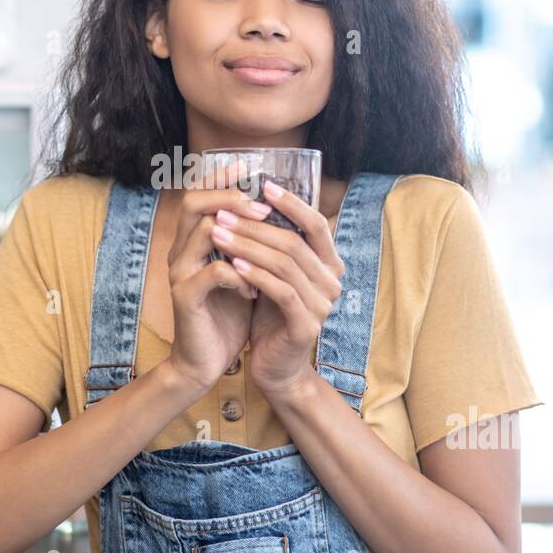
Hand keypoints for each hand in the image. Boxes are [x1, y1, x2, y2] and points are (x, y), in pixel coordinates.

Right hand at [165, 159, 275, 397]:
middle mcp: (180, 252)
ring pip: (201, 231)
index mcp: (192, 242)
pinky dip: (239, 275)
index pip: (197, 194)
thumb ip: (250, 244)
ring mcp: (180, 273)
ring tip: (265, 243)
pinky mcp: (185, 298)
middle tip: (261, 205)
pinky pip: (213, 272)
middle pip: (192, 203)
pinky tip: (254, 288)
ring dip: (239, 234)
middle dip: (229, 197)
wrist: (204, 361)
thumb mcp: (242, 272)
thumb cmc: (227, 314)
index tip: (249, 166)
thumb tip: (280, 212)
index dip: (221, 177)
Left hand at [209, 177, 343, 399]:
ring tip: (219, 234)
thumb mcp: (274, 274)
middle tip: (223, 212)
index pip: (316, 224)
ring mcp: (323, 305)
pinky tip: (232, 265)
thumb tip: (255, 199)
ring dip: (248, 246)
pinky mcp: (306, 325)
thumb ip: (275, 244)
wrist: (275, 367)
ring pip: (285, 263)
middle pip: (294, 241)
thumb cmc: (271, 315)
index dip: (292, 202)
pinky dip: (256, 275)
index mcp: (329, 265)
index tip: (263, 184)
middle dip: (255, 224)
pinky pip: (281, 291)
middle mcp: (332, 282)